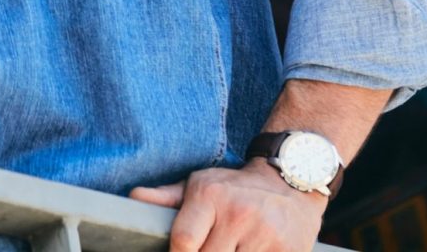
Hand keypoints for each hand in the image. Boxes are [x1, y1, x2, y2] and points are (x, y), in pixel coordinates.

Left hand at [130, 163, 324, 251]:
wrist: (292, 182)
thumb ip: (166, 198)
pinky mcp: (287, 251)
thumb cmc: (236, 188)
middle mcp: (238, 214)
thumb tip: (133, 198)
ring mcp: (264, 235)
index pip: (184, 241)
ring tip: (226, 249)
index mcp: (211, 195)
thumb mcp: (201, 184)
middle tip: (209, 248)